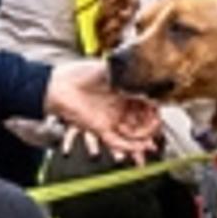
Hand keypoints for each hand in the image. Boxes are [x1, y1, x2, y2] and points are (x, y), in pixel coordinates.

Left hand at [43, 59, 161, 160]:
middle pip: (142, 123)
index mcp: (124, 91)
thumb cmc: (78, 73)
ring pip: (131, 135)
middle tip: (156, 131)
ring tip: (151, 145)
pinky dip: (129, 147)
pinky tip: (139, 149)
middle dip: (151, 130)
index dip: (155, 111)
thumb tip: (145, 73)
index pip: (147, 105)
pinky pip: (117, 142)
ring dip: (143, 141)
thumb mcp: (108, 68)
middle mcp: (119, 107)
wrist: (56, 85)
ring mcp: (110, 119)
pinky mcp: (100, 129)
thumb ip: (127, 72)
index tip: (159, 112)